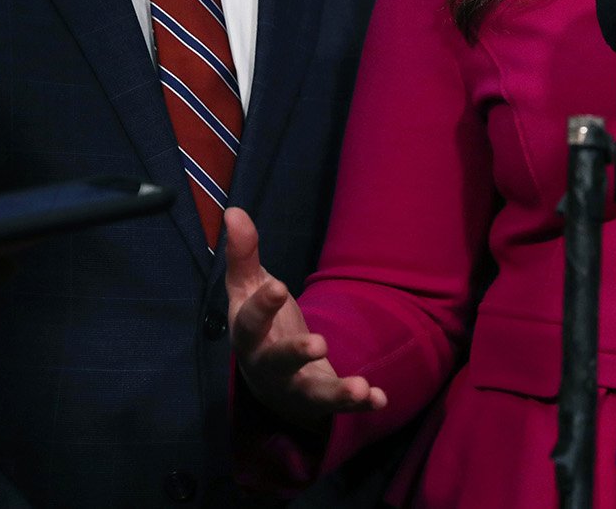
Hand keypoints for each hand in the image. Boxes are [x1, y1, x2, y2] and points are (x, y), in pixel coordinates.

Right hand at [225, 208, 385, 428]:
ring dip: (337, 392)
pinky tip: (380, 398)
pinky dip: (360, 404)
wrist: (266, 380)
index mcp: (249, 336)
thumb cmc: (258, 324)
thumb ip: (244, 254)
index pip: (250, 322)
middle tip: (319, 344)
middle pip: (278, 363)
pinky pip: (339, 406)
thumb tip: (235, 210)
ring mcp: (295, 386)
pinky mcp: (320, 399)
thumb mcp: (248, 288)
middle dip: (296, 354)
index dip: (262, 305)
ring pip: (313, 394)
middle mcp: (268, 365)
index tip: (278, 285)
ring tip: (359, 386)